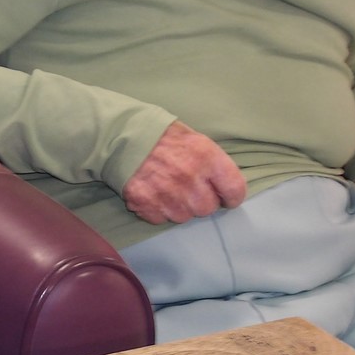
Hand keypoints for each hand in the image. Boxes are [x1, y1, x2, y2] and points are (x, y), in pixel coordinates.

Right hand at [122, 121, 246, 224]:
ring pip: (184, 216)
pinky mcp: (146, 205)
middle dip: (200, 201)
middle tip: (188, 188)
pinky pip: (161, 219)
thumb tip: (223, 185)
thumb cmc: (160, 135)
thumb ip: (211, 162)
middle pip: (208, 208)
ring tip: (167, 188)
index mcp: (206, 156)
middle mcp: (189, 177)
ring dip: (178, 207)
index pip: (234, 189)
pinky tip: (152, 192)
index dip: (232, 197)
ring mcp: (167, 194)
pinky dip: (157, 209)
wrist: (120, 136)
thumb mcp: (193, 138)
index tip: (226, 198)